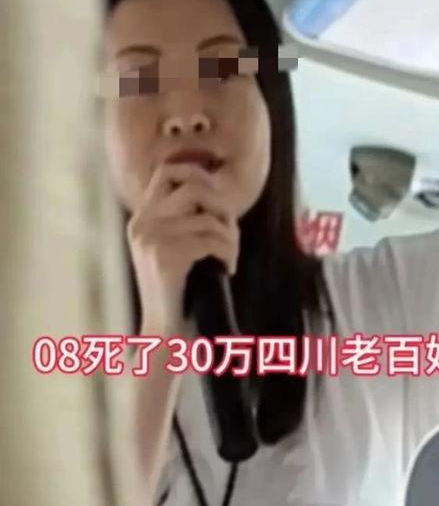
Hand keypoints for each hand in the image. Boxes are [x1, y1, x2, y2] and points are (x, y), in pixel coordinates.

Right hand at [127, 163, 238, 330]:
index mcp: (141, 219)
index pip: (167, 171)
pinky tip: (227, 269)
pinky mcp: (166, 257)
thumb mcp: (174, 247)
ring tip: (229, 257)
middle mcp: (142, 224)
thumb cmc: (179, 292)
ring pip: (209, 218)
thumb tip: (218, 193)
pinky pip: (213, 240)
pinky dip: (228, 253)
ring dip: (231, 238)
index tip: (218, 198)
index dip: (198, 173)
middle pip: (194, 186)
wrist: (164, 334)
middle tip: (230, 234)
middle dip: (222, 207)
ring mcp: (151, 239)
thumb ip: (186, 219)